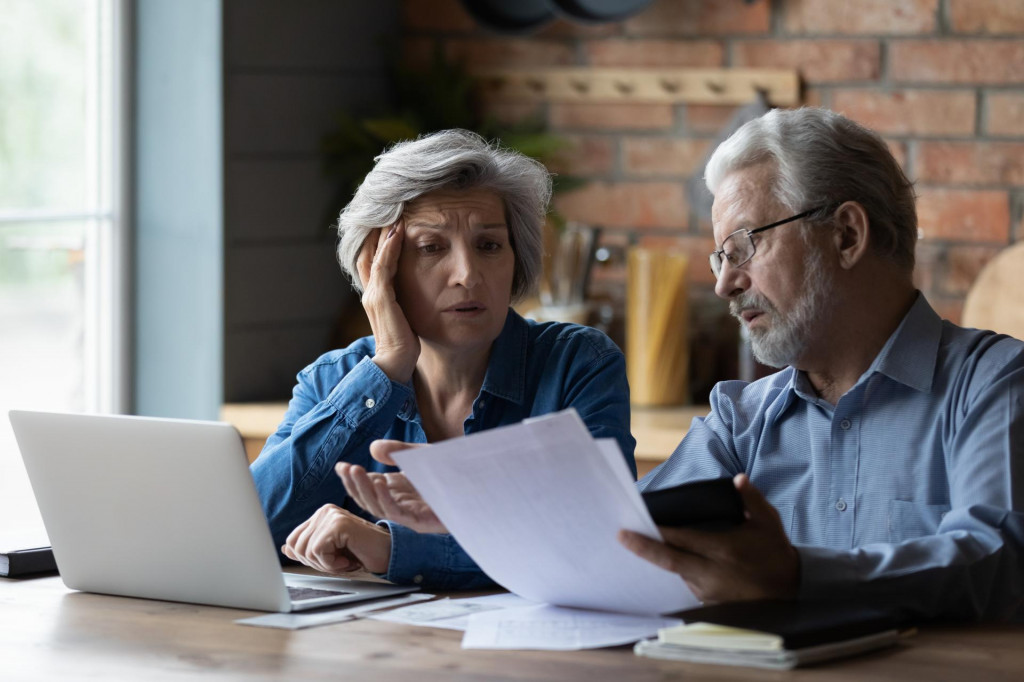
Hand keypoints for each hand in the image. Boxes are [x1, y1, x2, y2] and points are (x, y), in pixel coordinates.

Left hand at [281, 504, 391, 574]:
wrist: (388, 554)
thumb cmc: (363, 553)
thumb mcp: (331, 553)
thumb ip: (309, 548)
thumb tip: (286, 549)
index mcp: (321, 515)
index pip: (293, 540)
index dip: (306, 558)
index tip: (328, 560)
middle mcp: (325, 511)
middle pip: (297, 546)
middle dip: (316, 562)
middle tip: (338, 562)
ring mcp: (332, 515)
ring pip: (306, 550)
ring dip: (325, 564)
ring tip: (344, 561)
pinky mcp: (338, 524)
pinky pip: (318, 551)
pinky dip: (332, 564)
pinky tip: (348, 560)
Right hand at [335, 440, 447, 533]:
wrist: (481, 482)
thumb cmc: (453, 470)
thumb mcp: (422, 455)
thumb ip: (399, 451)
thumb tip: (374, 448)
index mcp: (400, 491)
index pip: (369, 489)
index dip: (353, 479)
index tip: (341, 466)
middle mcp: (403, 505)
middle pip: (370, 501)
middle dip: (355, 485)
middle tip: (346, 468)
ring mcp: (412, 515)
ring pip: (380, 508)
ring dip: (365, 490)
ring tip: (355, 471)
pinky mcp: (423, 521)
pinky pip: (398, 513)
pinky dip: (385, 499)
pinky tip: (377, 483)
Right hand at [356, 223, 419, 382]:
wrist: (395, 365)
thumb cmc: (405, 343)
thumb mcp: (406, 316)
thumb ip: (407, 301)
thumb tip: (420, 289)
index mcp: (376, 295)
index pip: (373, 259)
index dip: (379, 239)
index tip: (392, 219)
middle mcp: (370, 292)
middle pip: (368, 251)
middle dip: (378, 230)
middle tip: (390, 208)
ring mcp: (373, 294)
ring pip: (373, 254)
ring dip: (384, 232)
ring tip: (395, 213)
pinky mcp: (380, 299)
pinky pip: (383, 267)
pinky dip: (389, 248)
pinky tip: (397, 233)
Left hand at [619, 474, 799, 603]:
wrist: (790, 590)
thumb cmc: (775, 552)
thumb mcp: (768, 522)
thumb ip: (751, 499)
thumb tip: (738, 479)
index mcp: (723, 550)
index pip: (683, 540)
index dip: (659, 532)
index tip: (638, 522)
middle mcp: (712, 573)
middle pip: (669, 561)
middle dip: (643, 548)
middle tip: (621, 537)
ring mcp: (709, 591)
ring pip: (675, 574)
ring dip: (658, 560)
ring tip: (637, 544)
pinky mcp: (708, 602)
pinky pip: (685, 585)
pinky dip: (674, 572)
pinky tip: (662, 560)